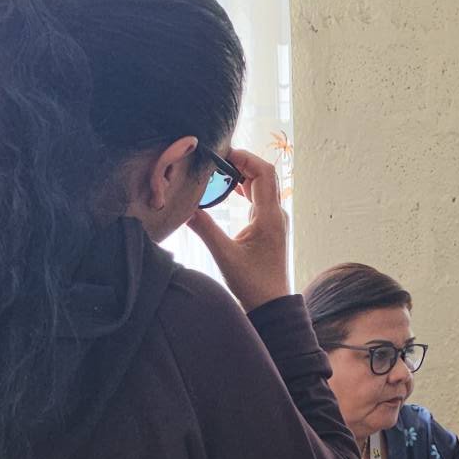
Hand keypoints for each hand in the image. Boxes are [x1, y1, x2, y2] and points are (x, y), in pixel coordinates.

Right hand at [189, 149, 289, 311]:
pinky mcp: (269, 227)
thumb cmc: (252, 284)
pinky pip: (259, 199)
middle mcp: (275, 214)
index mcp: (269, 216)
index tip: (223, 153)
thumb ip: (204, 229)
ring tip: (218, 172)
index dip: (245, 157)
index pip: (263, 172)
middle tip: (216, 160)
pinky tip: (228, 191)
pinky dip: (244, 190)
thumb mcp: (224, 255)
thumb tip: (183, 208)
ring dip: (242, 176)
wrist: (271, 305)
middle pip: (263, 175)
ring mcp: (274, 220)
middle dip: (241, 163)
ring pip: (261, 186)